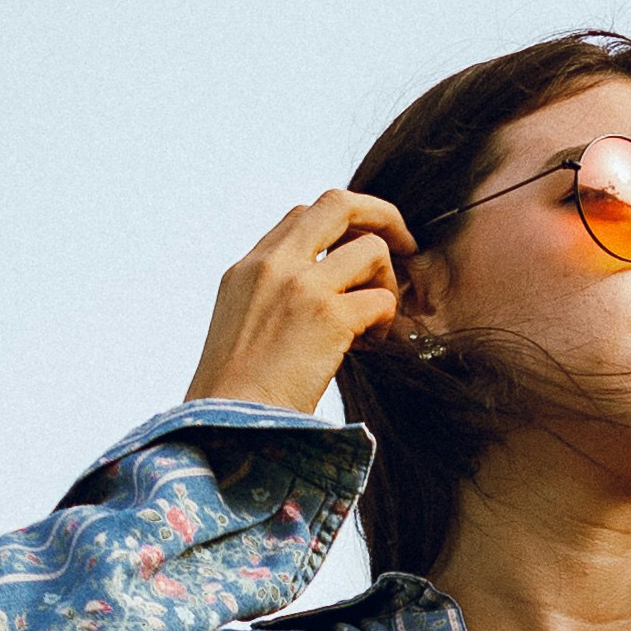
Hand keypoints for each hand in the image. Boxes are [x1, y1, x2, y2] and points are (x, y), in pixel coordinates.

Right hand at [186, 187, 417, 415]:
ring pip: (371, 248)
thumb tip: (326, 294)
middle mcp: (273, 265)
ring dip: (387, 282)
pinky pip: (382, 300)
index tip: (357, 255)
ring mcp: (300, 286)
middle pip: (339, 203)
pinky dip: (386, 323)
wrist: (225, 427)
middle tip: (405, 244)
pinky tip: (370, 347)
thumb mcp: (240, 327)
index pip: (302, 216)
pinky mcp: (327, 317)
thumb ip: (273, 298)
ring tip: (375, 324)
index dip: (341, 228)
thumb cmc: (236, 396)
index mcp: (248, 267)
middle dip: (383, 215)